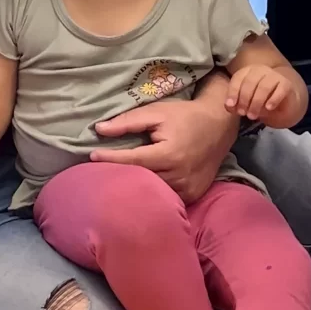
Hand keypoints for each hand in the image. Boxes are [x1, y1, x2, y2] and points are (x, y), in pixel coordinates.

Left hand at [92, 95, 238, 202]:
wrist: (219, 125)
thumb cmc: (185, 116)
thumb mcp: (156, 112)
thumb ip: (128, 121)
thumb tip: (99, 129)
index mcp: (169, 154)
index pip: (132, 160)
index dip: (110, 159)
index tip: (91, 156)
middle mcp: (179, 175)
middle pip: (141, 179)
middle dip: (119, 175)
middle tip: (97, 171)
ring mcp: (187, 188)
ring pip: (153, 191)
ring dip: (135, 186)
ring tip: (115, 180)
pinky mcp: (193, 195)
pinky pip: (168, 197)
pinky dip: (153, 192)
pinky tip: (140, 187)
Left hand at [226, 65, 292, 121]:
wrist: (285, 102)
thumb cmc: (261, 101)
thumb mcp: (246, 104)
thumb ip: (236, 104)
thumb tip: (229, 106)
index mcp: (248, 72)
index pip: (238, 78)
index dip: (233, 92)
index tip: (231, 105)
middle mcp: (261, 70)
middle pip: (250, 82)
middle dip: (244, 99)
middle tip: (243, 113)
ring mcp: (275, 75)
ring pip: (263, 86)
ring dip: (256, 102)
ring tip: (252, 115)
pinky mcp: (287, 84)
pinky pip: (280, 90)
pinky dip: (273, 99)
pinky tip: (268, 108)